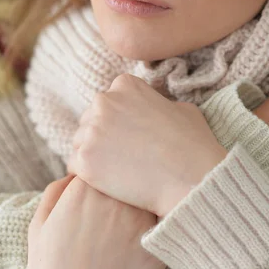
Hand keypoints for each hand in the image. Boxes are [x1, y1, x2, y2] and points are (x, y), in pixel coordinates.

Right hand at [26, 175, 165, 268]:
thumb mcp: (38, 225)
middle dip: (123, 182)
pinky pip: (162, 220)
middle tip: (117, 199)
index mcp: (83, 189)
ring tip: (129, 217)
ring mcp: (136, 220)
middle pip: (127, 174)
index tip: (102, 183)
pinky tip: (144, 234)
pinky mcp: (153, 246)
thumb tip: (73, 175)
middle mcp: (112, 198)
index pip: (104, 161)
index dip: (103, 171)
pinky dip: (157, 222)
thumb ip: (54, 191)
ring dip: (141, 199)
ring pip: (146, 193)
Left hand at [68, 74, 226, 216]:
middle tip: (123, 158)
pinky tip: (108, 184)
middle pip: (91, 119)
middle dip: (103, 136)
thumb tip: (154, 107)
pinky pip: (75, 165)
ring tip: (117, 172)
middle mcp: (103, 101)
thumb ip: (159, 102)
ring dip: (94, 155)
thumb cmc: (192, 145)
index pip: (110, 101)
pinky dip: (88, 175)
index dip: (120, 121)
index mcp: (125, 84)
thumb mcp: (182, 108)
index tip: (132, 137)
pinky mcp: (84, 158)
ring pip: (81, 141)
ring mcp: (91, 129)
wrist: (191, 179)